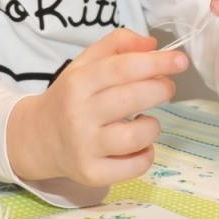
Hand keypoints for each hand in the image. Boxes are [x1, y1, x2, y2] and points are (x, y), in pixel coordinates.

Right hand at [7, 29, 185, 188]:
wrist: (37, 137)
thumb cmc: (70, 97)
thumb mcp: (84, 64)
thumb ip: (117, 46)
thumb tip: (153, 45)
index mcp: (77, 83)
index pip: (121, 68)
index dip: (155, 62)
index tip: (180, 60)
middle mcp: (78, 114)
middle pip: (132, 98)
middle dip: (161, 89)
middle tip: (166, 87)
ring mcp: (84, 146)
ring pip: (136, 136)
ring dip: (152, 126)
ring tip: (146, 121)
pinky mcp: (92, 173)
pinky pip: (134, 166)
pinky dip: (146, 154)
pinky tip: (137, 145)